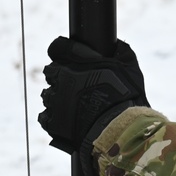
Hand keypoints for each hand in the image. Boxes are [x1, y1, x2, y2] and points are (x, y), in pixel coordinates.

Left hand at [39, 36, 148, 157]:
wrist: (119, 131)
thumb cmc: (126, 98)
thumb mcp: (129, 67)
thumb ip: (120, 51)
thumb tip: (116, 44)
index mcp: (72, 62)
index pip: (58, 48)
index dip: (66, 54)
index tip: (74, 61)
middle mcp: (58, 80)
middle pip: (52, 73)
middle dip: (62, 77)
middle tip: (80, 88)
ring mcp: (54, 102)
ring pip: (48, 95)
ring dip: (59, 98)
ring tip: (77, 107)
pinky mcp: (52, 123)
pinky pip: (46, 117)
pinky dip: (55, 118)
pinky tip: (70, 121)